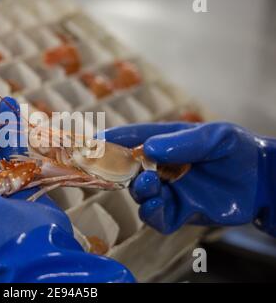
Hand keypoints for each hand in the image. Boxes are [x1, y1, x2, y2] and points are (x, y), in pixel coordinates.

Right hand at [103, 122, 274, 233]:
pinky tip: (156, 205)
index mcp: (166, 143)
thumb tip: (149, 149)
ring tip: (148, 184)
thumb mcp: (214, 136)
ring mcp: (169, 190)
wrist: (262, 180)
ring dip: (138, 190)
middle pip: (129, 169)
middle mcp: (161, 167)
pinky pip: (156, 217)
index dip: (113, 140)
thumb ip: (183, 142)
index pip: (133, 139)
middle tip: (117, 168)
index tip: (95, 140)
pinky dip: (151, 213)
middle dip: (119, 169)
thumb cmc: (237, 150)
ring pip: (140, 194)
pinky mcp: (178, 212)